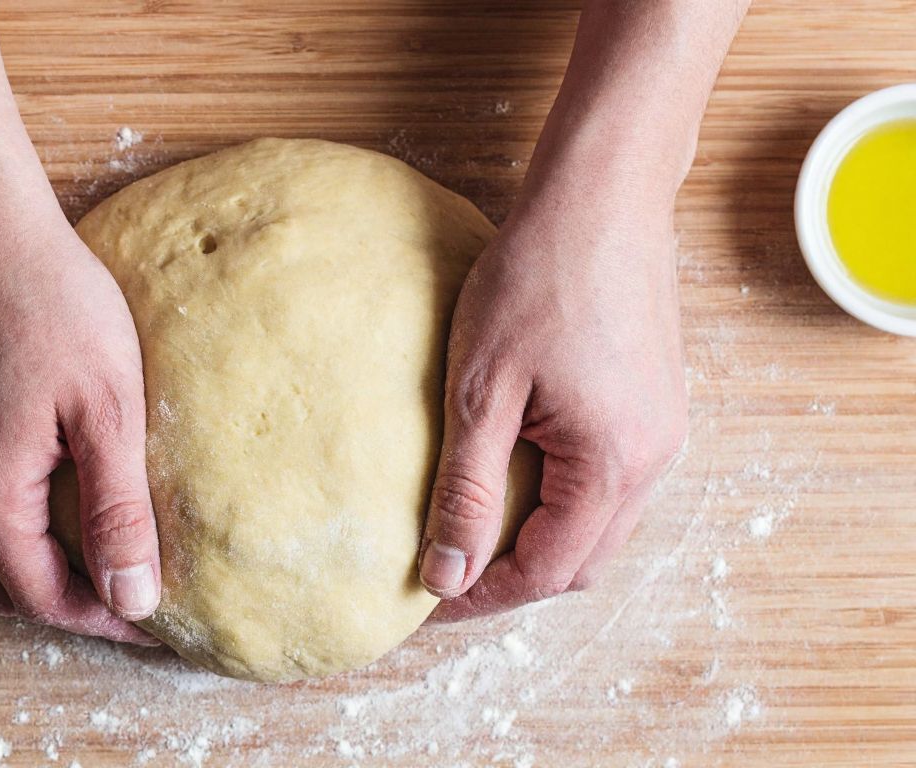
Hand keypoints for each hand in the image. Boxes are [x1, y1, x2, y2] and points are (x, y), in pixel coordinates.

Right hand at [0, 211, 161, 643]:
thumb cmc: (52, 304)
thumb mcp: (106, 409)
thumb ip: (118, 510)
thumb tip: (133, 598)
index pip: (42, 597)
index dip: (102, 620)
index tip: (157, 622)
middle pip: (2, 585)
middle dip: (67, 603)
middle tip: (131, 598)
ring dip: (38, 567)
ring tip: (102, 557)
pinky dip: (15, 528)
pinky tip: (60, 499)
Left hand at [418, 183, 687, 620]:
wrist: (602, 197)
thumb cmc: (536, 279)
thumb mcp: (481, 390)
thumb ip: (466, 490)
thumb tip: (446, 574)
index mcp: (613, 463)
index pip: (547, 571)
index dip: (484, 595)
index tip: (427, 595)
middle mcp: (655, 459)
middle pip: (582, 562)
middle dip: (514, 577)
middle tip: (446, 568)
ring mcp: (665, 432)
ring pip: (601, 527)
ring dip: (540, 541)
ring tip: (473, 529)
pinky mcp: (658, 406)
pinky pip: (614, 485)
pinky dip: (564, 502)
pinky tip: (518, 478)